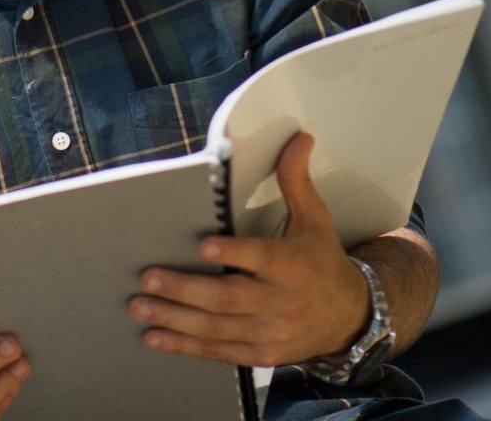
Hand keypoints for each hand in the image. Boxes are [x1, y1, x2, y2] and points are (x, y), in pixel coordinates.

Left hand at [129, 132, 369, 366]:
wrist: (349, 317)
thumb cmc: (322, 261)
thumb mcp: (315, 219)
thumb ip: (296, 180)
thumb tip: (299, 138)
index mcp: (295, 265)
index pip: (263, 257)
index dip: (234, 253)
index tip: (203, 246)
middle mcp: (282, 301)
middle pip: (229, 297)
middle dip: (185, 289)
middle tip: (147, 277)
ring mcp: (271, 332)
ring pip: (217, 327)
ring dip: (175, 318)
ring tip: (140, 306)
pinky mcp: (260, 354)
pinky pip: (218, 351)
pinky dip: (185, 346)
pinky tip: (155, 336)